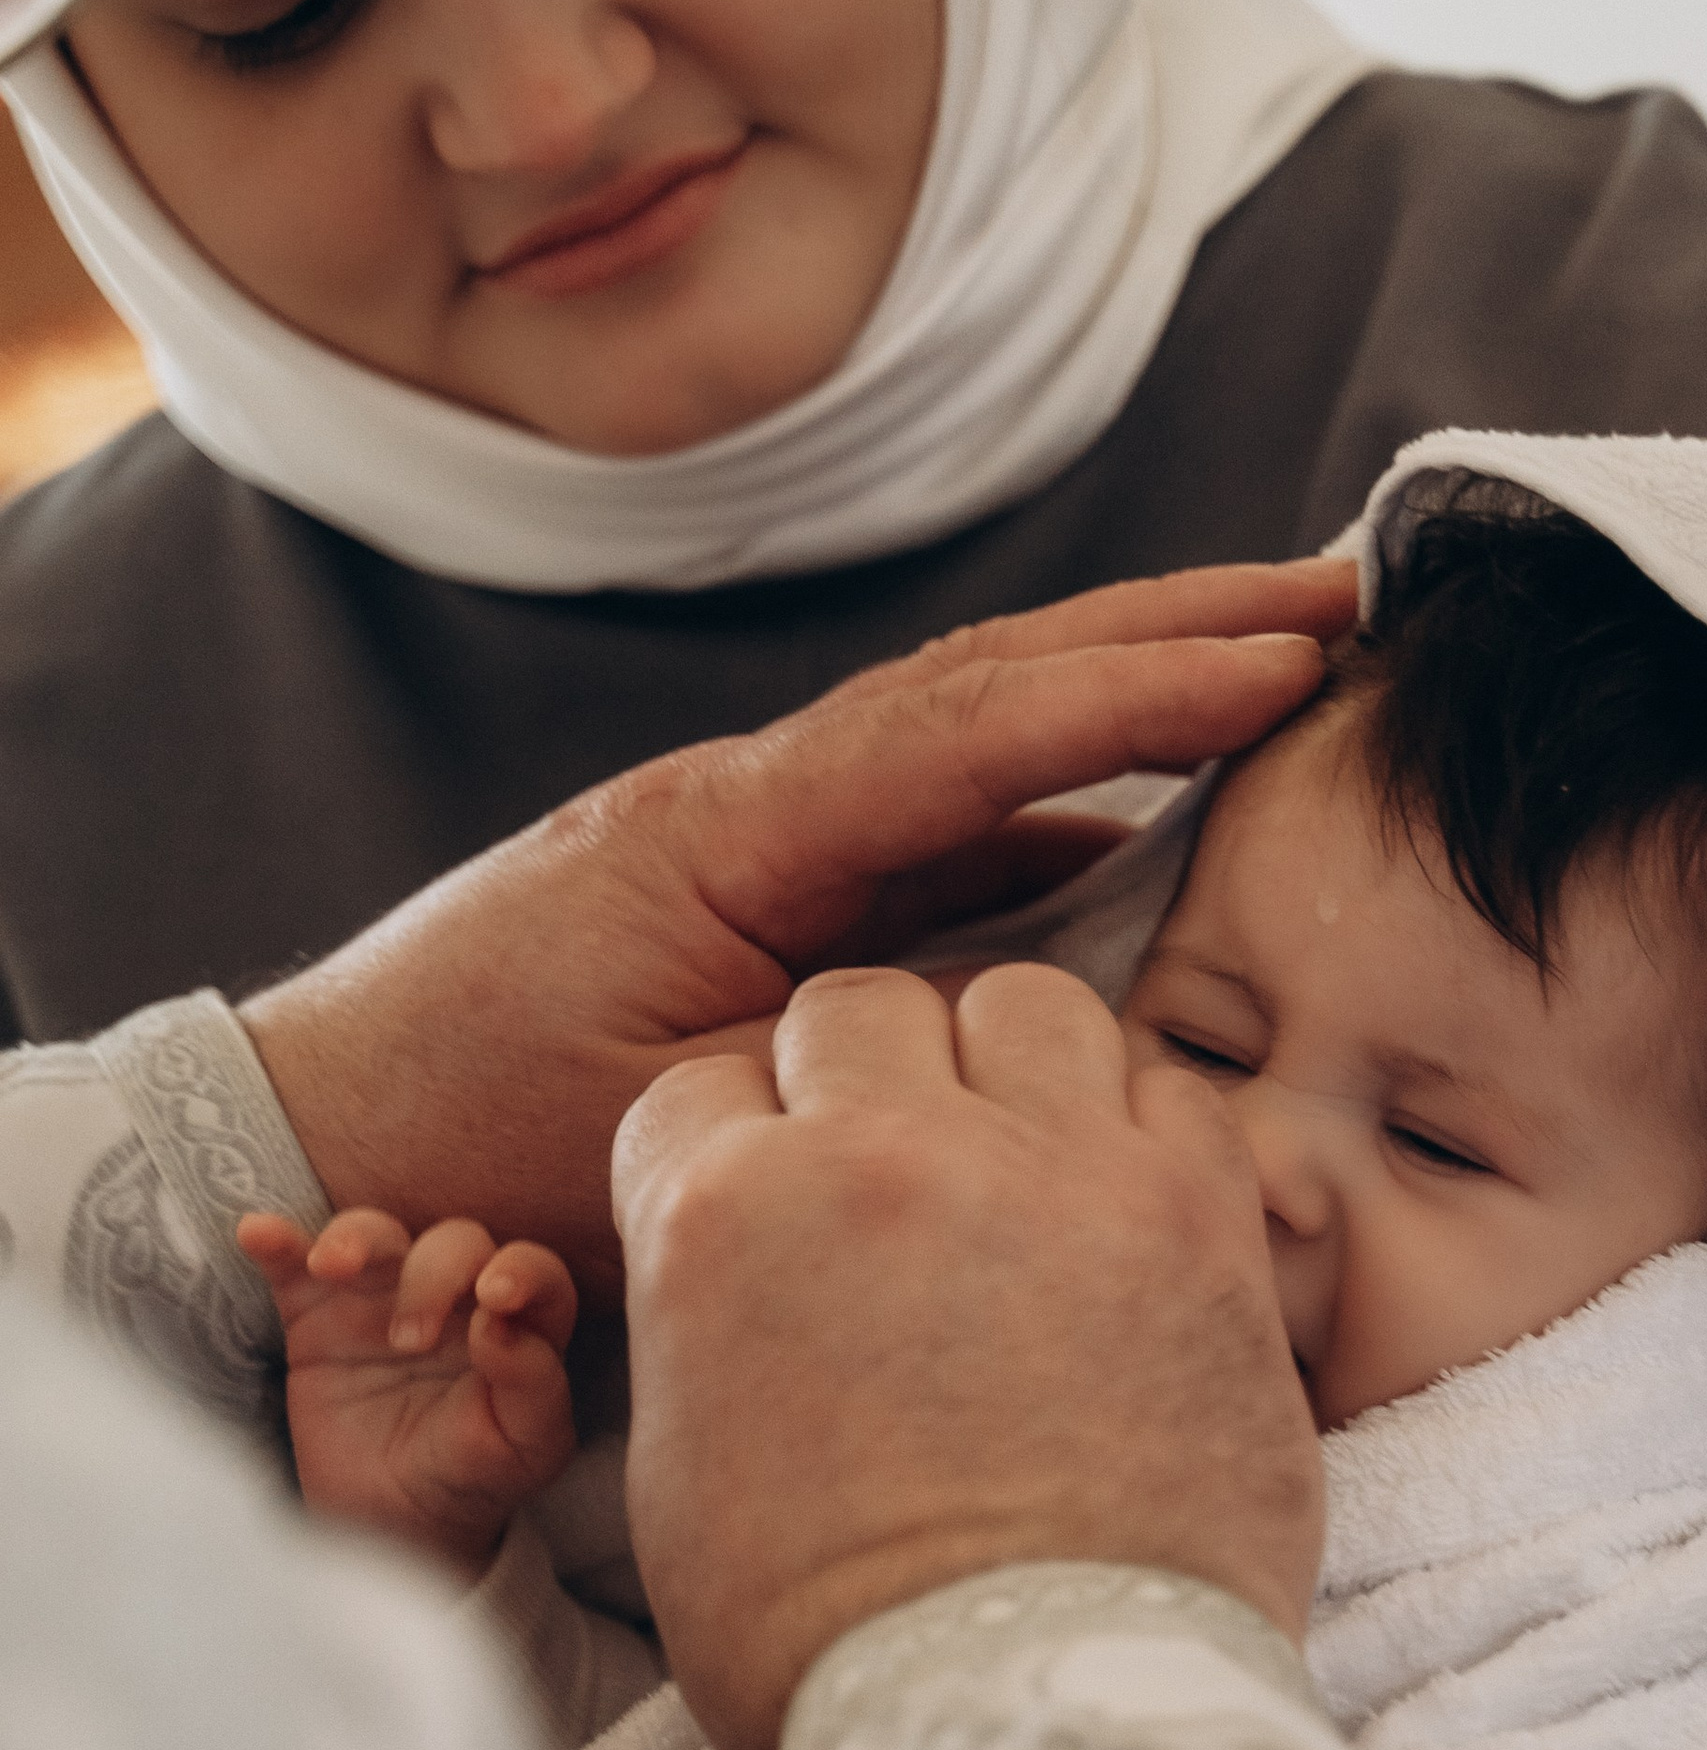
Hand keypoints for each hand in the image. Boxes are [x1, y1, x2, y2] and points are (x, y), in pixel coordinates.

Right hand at [238, 1209, 578, 1572]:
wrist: (390, 1524)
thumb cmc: (473, 1477)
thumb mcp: (524, 1450)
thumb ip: (534, 1385)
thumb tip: (501, 1325)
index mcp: (515, 1325)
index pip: (532, 1269)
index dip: (522, 1270)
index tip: (495, 1297)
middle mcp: (453, 1298)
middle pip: (453, 1242)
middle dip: (434, 1276)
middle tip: (409, 1342)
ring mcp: (381, 1299)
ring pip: (375, 1234)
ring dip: (355, 1238)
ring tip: (328, 1268)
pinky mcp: (315, 1314)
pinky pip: (292, 1264)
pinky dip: (275, 1241)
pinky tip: (257, 1234)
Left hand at [239, 563, 1353, 1296]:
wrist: (319, 1135)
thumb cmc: (461, 1148)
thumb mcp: (650, 1123)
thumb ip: (820, 1063)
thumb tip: (1002, 1045)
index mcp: (730, 835)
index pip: (970, 735)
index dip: (1138, 696)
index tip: (1287, 663)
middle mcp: (756, 803)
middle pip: (995, 683)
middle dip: (1175, 635)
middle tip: (1344, 601)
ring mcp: (764, 838)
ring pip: (979, 736)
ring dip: (1134, 691)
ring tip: (1287, 660)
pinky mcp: (770, 892)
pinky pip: (944, 829)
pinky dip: (1063, 797)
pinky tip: (1161, 819)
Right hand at [614, 959, 1323, 1749]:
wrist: (1027, 1723)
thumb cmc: (834, 1642)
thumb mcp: (686, 1477)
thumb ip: (711, 1321)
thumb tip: (754, 1276)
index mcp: (721, 1218)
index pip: (707, 1087)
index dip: (744, 1148)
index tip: (788, 1212)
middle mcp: (880, 1157)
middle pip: (856, 1012)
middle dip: (868, 1085)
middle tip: (906, 1186)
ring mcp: (1049, 1170)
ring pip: (1022, 1005)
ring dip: (1012, 1071)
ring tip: (1027, 1172)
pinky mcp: (1194, 1213)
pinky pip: (1169, 1085)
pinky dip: (1144, 1130)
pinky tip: (1130, 1215)